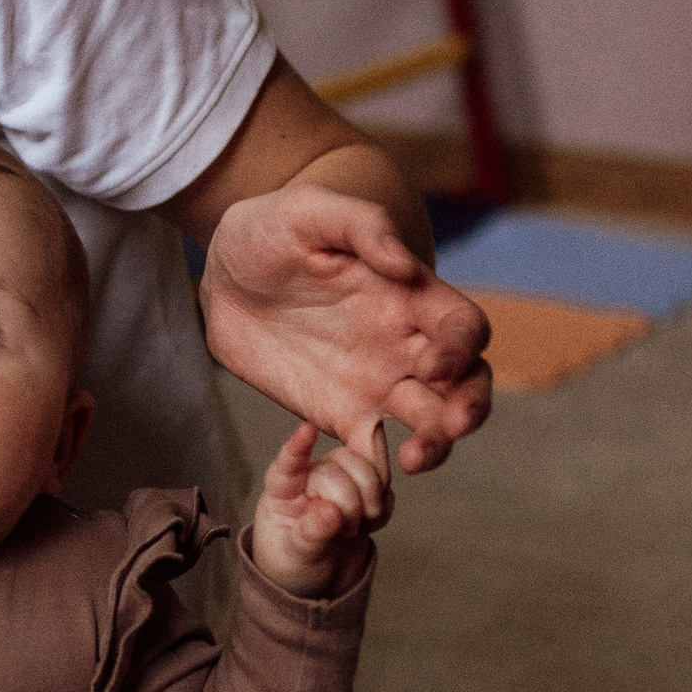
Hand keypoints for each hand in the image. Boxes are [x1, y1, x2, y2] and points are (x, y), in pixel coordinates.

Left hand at [200, 185, 489, 476]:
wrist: (221, 273)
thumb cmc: (270, 229)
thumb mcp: (308, 212)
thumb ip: (361, 225)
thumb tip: (404, 263)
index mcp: (410, 296)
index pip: (464, 328)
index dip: (463, 349)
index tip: (435, 364)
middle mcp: (404, 344)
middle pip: (466, 384)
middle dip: (470, 408)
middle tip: (450, 426)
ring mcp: (375, 383)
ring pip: (431, 424)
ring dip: (438, 446)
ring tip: (415, 459)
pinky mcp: (339, 413)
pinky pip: (373, 451)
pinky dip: (381, 469)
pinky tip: (368, 479)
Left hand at [249, 420, 389, 594]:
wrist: (318, 582)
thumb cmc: (292, 564)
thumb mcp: (295, 555)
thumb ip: (310, 534)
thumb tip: (330, 512)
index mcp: (284, 488)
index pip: (289, 463)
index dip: (299, 446)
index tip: (307, 431)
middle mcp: (313, 476)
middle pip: (341, 464)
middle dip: (350, 500)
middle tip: (343, 530)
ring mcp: (342, 481)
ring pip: (368, 469)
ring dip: (370, 501)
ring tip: (353, 528)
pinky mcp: (366, 492)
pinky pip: (386, 489)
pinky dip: (383, 510)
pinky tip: (367, 526)